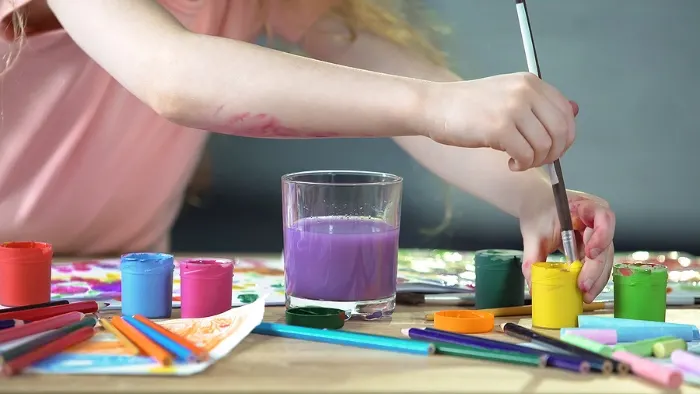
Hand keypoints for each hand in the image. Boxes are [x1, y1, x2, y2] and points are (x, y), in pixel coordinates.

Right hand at [423, 72, 578, 170]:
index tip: (551, 149)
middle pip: (561, 131)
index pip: (566, 112)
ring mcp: (513, 109)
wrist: (435, 106)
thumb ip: (539, 103)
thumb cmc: (468, 105)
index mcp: (531, 82)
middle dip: (554, 153)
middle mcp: (526, 92)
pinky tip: (510, 163)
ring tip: (519, 160)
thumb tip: (574, 111)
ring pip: (545, 146)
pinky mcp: (499, 128)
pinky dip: (522, 165)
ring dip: (535, 161)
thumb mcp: (508, 95)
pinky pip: (526, 155)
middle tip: (536, 160)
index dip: (565, 137)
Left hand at [519, 190, 615, 302]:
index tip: (589, 253)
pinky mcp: (593, 246)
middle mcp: (595, 220)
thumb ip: (532, 259)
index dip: (602, 235)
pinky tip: (586, 290)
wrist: (536, 206)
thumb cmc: (537, 212)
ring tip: (586, 294)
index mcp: (583, 206)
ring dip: (597, 278)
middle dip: (596, 269)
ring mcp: (597, 234)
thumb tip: (533, 285)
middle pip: (606, 244)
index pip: (603, 217)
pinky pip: (597, 263)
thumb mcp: (532, 234)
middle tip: (583, 287)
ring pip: (604, 258)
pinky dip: (592, 277)